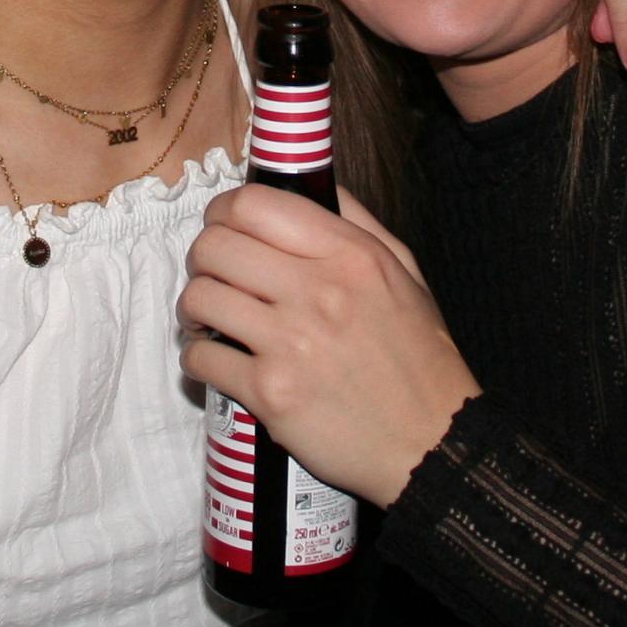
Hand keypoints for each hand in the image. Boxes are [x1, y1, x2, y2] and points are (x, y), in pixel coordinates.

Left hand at [181, 186, 477, 508]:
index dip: (225, 210)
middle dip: (203, 257)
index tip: (225, 227)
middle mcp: (318, 291)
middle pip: (216, 246)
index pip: (255, 204)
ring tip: (207, 317)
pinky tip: (213, 358)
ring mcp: (291, 343)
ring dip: (194, 307)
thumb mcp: (405, 273)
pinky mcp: (271, 394)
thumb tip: (312, 183)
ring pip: (200, 298)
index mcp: (350, 255)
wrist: (432, 443)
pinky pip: (201, 358)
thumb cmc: (420, 357)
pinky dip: (196, 357)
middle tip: (214, 275)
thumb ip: (358, 222)